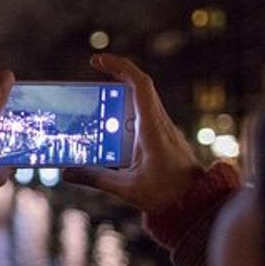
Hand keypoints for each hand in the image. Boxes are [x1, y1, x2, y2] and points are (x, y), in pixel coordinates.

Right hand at [64, 53, 203, 212]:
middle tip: (94, 68)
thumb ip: (95, 178)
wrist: (197, 204)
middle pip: (140, 86)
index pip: (139, 85)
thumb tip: (67, 172)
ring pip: (143, 99)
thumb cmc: (167, 195)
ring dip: (121, 91)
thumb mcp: (126, 188)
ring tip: (96, 96)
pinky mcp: (163, 138)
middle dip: (117, 72)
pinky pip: (144, 115)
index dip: (119, 66)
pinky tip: (111, 124)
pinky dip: (127, 110)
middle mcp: (159, 123)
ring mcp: (163, 129)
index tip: (97, 60)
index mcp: (152, 127)